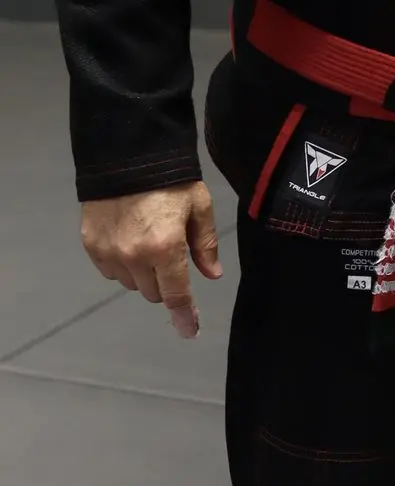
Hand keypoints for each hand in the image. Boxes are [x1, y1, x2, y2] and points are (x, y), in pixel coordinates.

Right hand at [80, 182, 220, 338]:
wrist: (125, 154)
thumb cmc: (170, 179)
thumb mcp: (199, 206)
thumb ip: (205, 244)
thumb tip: (212, 274)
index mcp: (165, 248)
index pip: (176, 295)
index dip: (185, 317)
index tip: (189, 331)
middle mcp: (134, 257)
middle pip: (153, 292)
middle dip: (165, 281)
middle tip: (169, 253)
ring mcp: (109, 253)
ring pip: (131, 283)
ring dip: (142, 273)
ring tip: (147, 240)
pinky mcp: (91, 245)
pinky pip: (110, 270)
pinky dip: (121, 263)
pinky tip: (127, 238)